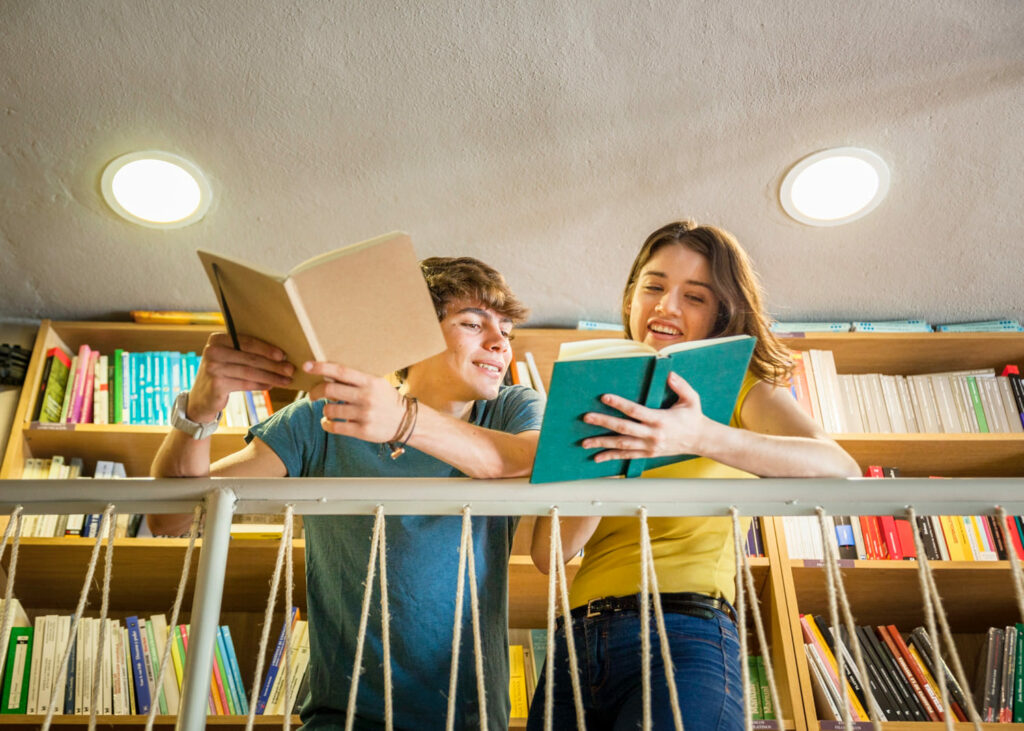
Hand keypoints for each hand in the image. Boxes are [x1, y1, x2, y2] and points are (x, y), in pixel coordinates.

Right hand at [188, 333, 294, 421]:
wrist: (201, 398)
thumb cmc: (222, 373)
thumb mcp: (229, 358)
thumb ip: (245, 352)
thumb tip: (280, 354)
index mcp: (217, 339)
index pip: (247, 342)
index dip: (267, 349)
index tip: (283, 355)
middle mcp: (213, 351)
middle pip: (250, 357)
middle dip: (273, 364)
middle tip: (290, 369)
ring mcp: (213, 368)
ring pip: (250, 372)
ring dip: (271, 376)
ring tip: (286, 380)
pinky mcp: (216, 384)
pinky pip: (245, 384)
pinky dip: (261, 385)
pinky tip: (271, 386)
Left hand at [304, 361, 405, 442]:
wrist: (406, 421)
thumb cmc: (386, 399)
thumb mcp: (377, 384)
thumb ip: (356, 380)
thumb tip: (328, 376)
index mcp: (369, 382)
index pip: (341, 372)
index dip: (321, 368)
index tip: (307, 366)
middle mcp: (366, 397)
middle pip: (329, 391)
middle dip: (315, 392)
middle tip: (313, 395)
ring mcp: (364, 415)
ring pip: (330, 410)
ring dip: (324, 410)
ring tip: (329, 410)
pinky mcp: (363, 431)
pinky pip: (335, 427)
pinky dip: (326, 424)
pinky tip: (328, 422)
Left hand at [581, 372, 708, 462]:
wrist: (701, 440)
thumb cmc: (694, 417)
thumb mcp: (692, 399)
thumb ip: (681, 385)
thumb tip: (670, 374)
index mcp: (660, 419)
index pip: (635, 411)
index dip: (619, 404)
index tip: (604, 397)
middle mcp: (653, 435)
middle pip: (624, 429)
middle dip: (604, 423)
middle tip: (587, 418)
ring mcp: (649, 446)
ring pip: (622, 445)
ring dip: (602, 443)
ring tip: (585, 442)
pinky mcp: (648, 454)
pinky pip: (627, 456)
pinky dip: (611, 457)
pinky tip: (597, 457)